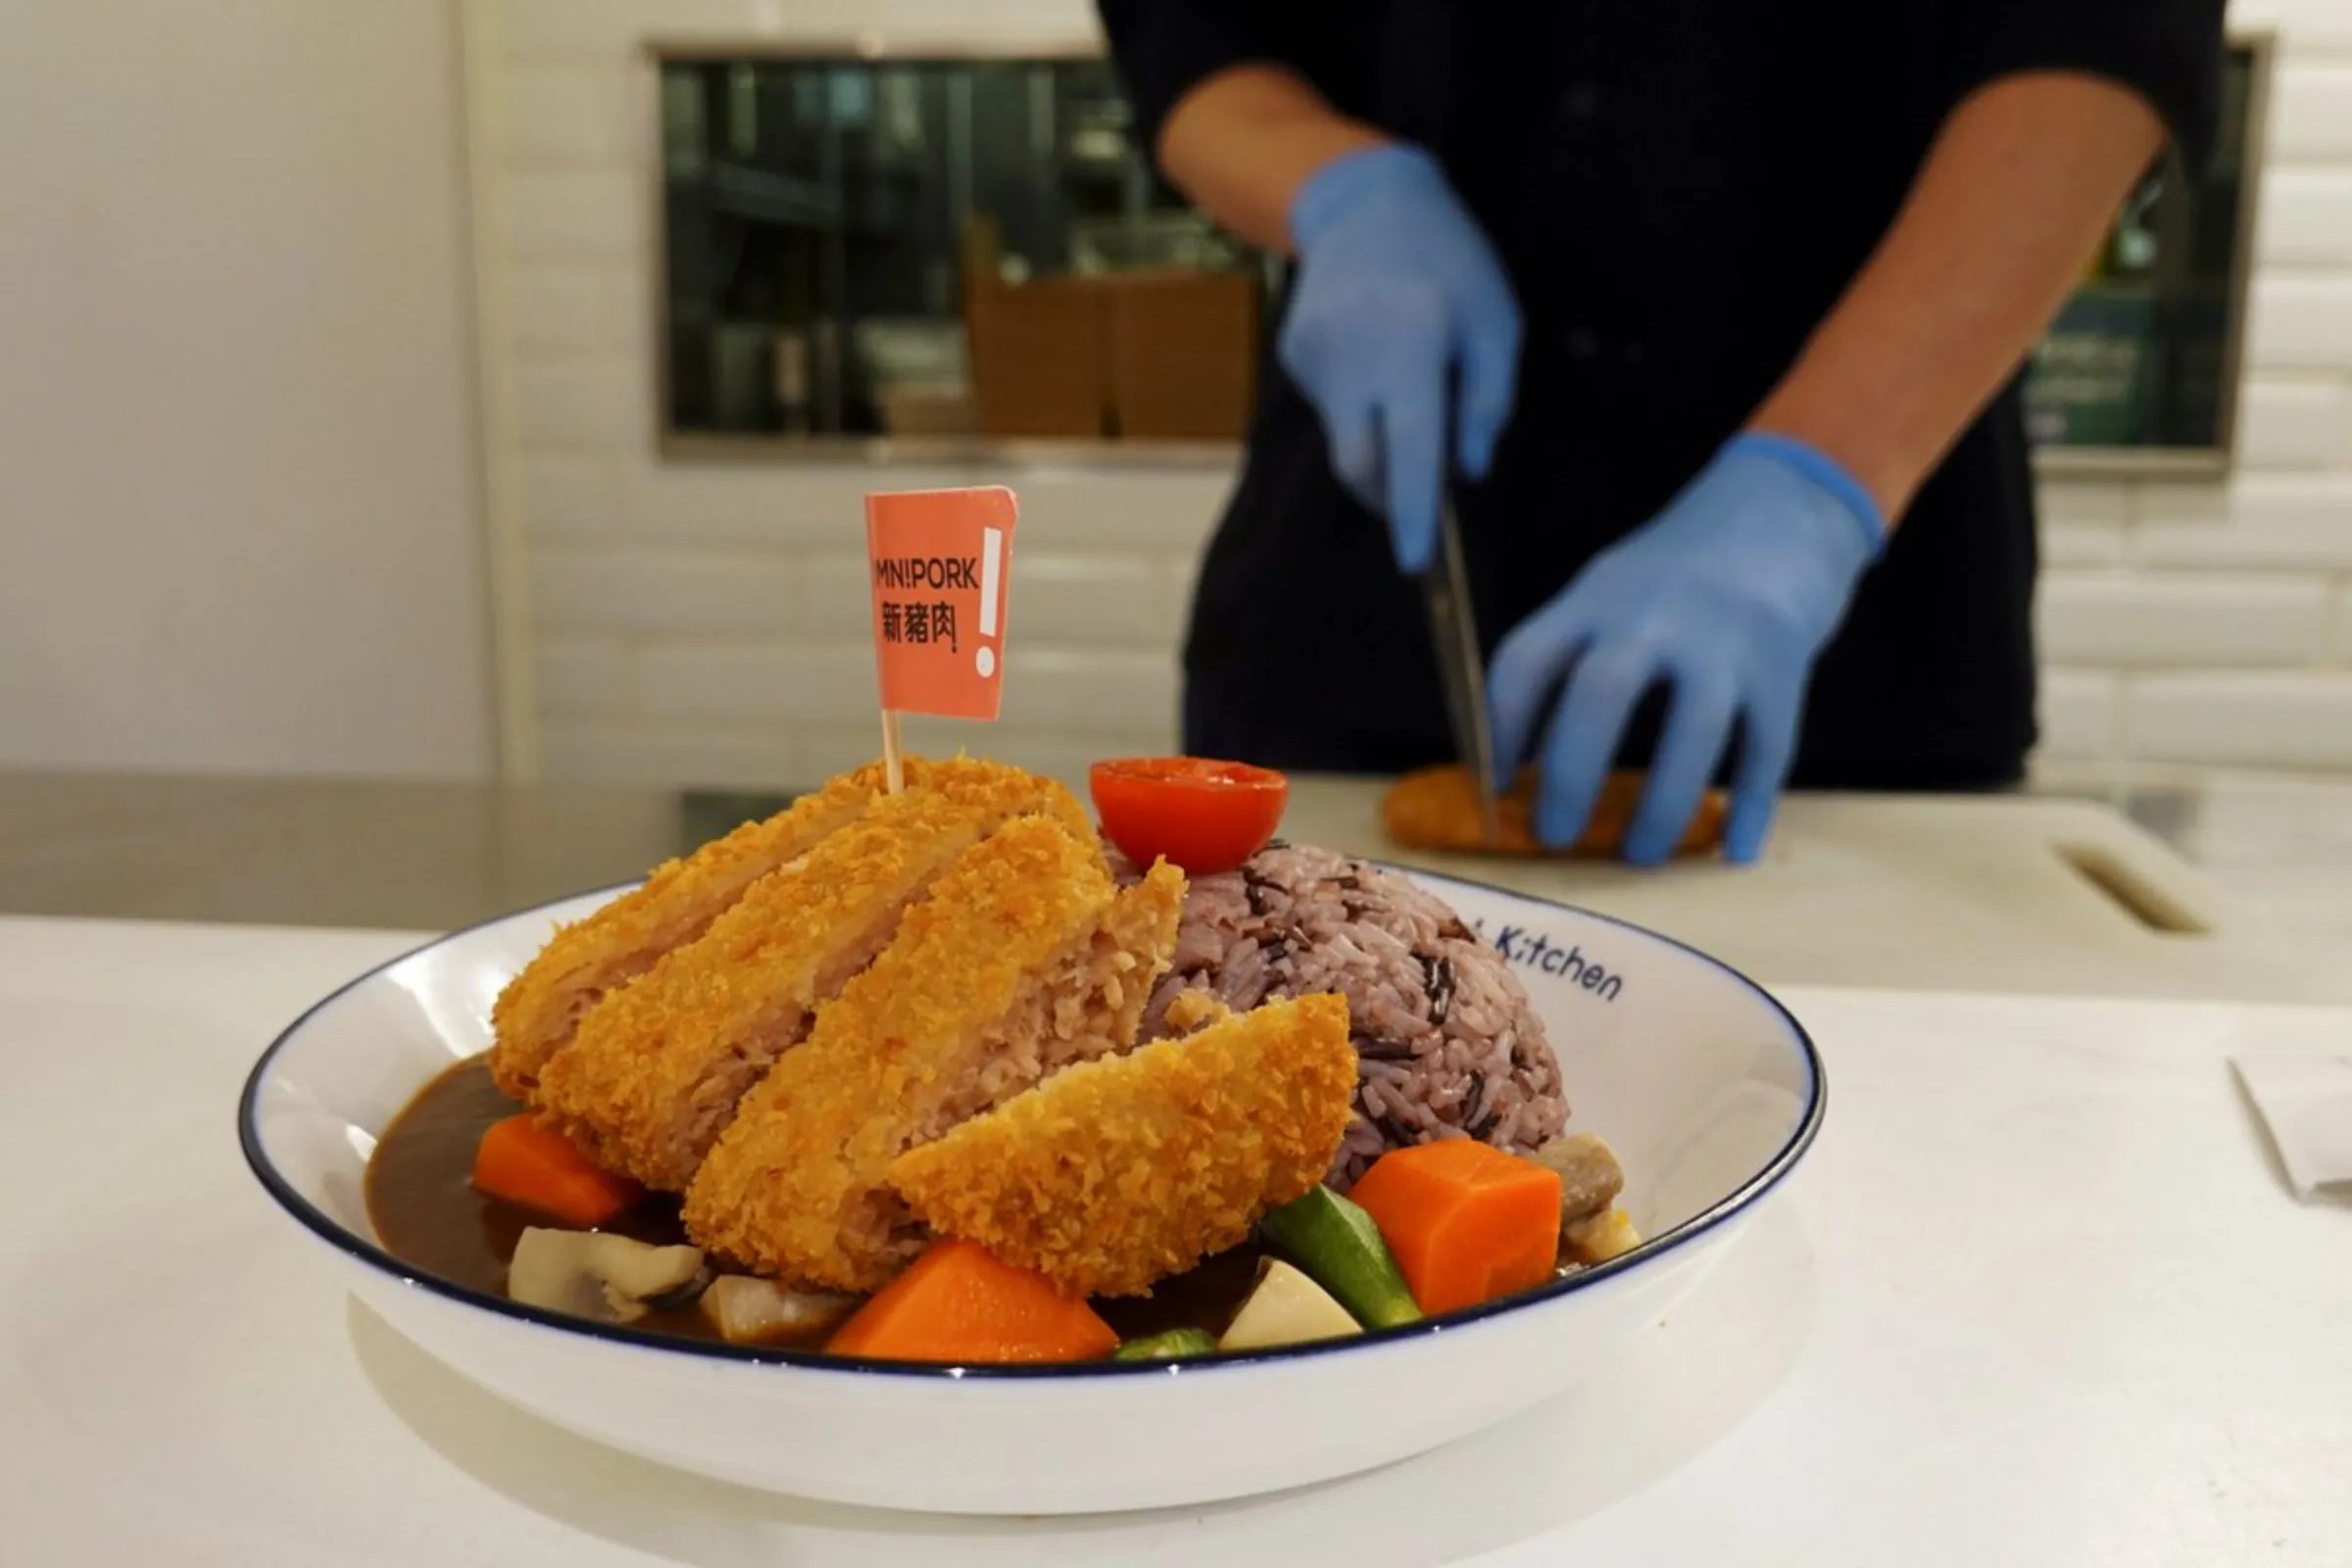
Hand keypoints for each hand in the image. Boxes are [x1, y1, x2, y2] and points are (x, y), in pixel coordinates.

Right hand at [1280, 144, 1519, 572]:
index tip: (1416, 560)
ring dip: (1380, 436)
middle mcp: (1351, 351)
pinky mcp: (1292, 355)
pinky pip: (1331, 407)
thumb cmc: (1452, 263)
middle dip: (1391, 492)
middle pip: (1360, 463)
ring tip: (1406, 380)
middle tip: (1427, 482)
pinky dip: (1359, 405)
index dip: (1413, 508)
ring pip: (1345, 437)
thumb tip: (1467, 471)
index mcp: (1410, 339)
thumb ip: (1487, 398)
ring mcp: (1312, 354)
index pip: (1409, 444)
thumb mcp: (1496, 321)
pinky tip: (1374, 355)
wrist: (1367, 203)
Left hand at [1488, 433, 1885, 865]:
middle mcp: (1654, 613)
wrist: (1780, 507)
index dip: (1501, 729)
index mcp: (1594, 598)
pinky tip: (1734, 851)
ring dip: (1663, 805)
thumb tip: (1516, 765)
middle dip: (1571, 774)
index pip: (1527, 659)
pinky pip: (1769, 745)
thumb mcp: (1609, 594)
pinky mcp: (1785, 661)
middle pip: (1602, 694)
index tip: (1494, 787)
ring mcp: (1725, 637)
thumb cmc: (1677, 576)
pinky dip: (1751, 804)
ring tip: (1637, 857)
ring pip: (1694, 731)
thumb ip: (1570, 659)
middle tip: (1555, 836)